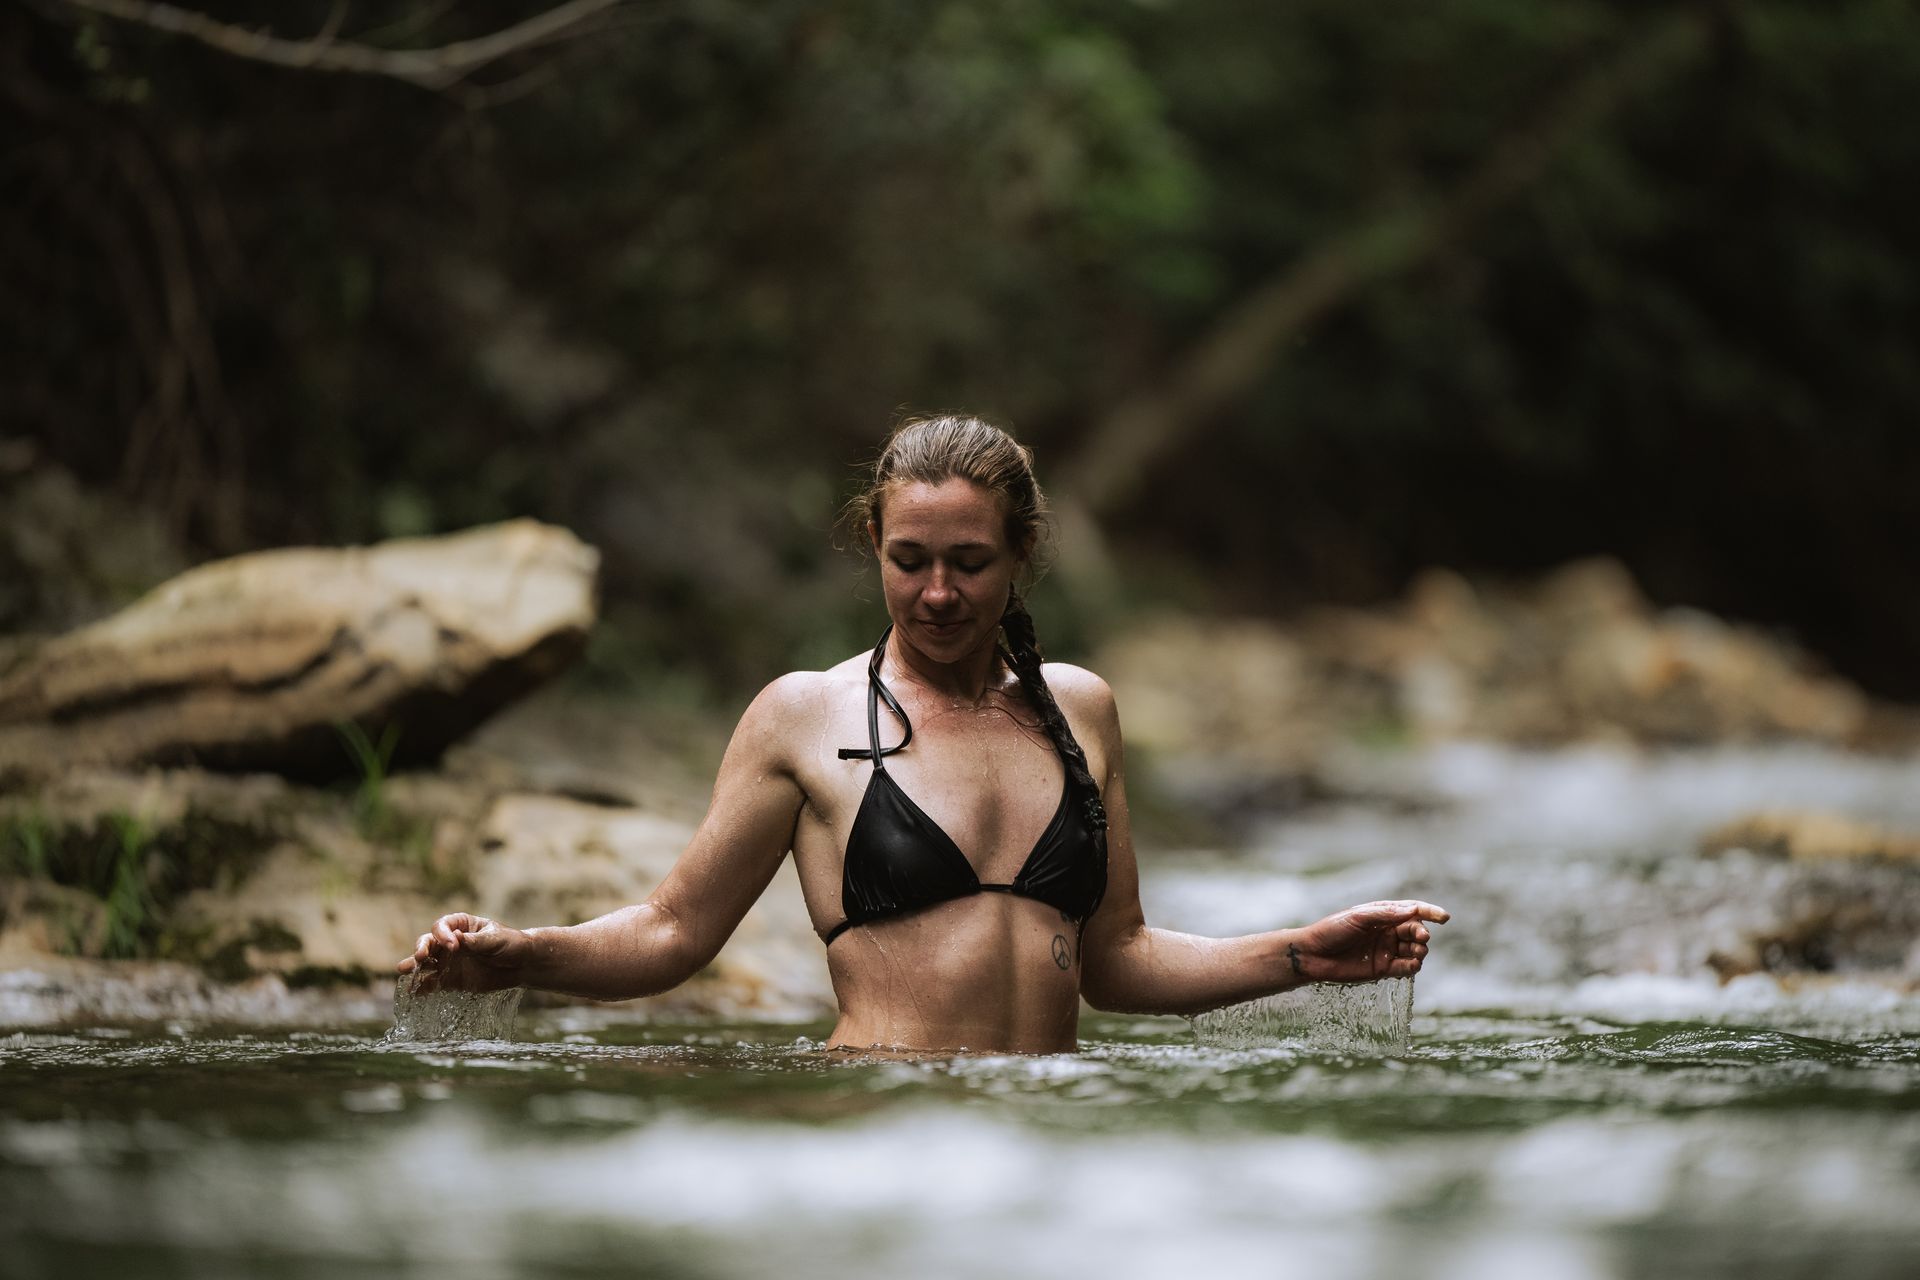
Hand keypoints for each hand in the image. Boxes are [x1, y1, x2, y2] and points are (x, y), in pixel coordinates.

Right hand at [396, 912, 533, 993]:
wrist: (521, 965)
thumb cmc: (511, 944)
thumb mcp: (495, 939)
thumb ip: (475, 941)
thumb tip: (457, 939)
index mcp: (461, 925)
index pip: (443, 926)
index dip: (443, 934)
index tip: (453, 945)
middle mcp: (450, 942)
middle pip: (428, 943)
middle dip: (421, 948)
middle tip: (419, 957)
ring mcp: (449, 961)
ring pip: (426, 963)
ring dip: (414, 966)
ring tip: (403, 971)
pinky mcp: (451, 980)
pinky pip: (433, 983)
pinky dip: (423, 987)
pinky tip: (414, 993)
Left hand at [1286, 900, 1448, 983]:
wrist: (1313, 954)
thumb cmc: (1332, 930)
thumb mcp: (1358, 917)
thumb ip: (1386, 914)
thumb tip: (1413, 910)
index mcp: (1382, 914)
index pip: (1412, 911)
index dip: (1430, 912)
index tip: (1444, 917)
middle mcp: (1387, 931)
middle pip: (1415, 930)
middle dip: (1422, 933)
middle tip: (1421, 937)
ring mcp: (1386, 950)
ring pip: (1414, 949)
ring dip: (1420, 950)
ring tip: (1416, 952)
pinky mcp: (1383, 968)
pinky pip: (1405, 967)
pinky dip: (1412, 966)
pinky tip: (1412, 964)